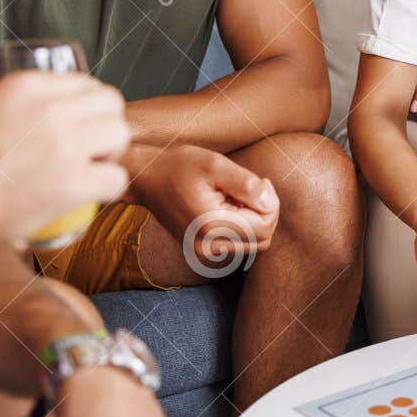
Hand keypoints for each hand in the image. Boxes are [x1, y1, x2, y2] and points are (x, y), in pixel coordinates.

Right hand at [0, 71, 130, 247]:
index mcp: (24, 85)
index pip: (86, 83)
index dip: (88, 107)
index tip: (79, 128)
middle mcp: (49, 108)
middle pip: (111, 103)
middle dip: (106, 126)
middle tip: (90, 150)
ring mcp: (62, 145)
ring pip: (121, 135)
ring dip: (111, 154)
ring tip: (91, 170)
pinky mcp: (70, 184)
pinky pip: (117, 179)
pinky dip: (108, 190)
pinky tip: (90, 196)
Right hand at [130, 145, 278, 266]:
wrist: (146, 179)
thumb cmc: (178, 166)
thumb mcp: (214, 165)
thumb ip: (246, 184)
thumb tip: (269, 202)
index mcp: (211, 226)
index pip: (265, 226)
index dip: (270, 203)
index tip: (259, 182)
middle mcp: (207, 246)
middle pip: (262, 239)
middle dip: (264, 212)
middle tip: (249, 187)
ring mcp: (203, 251)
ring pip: (253, 243)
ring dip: (253, 220)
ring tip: (234, 196)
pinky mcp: (202, 250)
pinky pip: (238, 243)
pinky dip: (241, 226)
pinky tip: (227, 206)